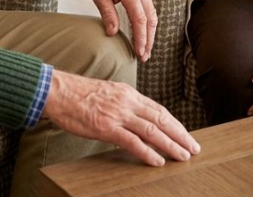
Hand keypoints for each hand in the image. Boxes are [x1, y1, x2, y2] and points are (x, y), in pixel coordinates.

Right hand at [42, 70, 199, 165]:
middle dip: (180, 135)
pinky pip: (132, 141)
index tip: (185, 135)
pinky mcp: (106, 127)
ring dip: (171, 145)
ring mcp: (118, 114)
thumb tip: (135, 117)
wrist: (58, 91)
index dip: (175, 123)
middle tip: (194, 148)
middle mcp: (127, 102)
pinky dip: (148, 152)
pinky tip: (158, 160)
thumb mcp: (107, 93)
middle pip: (161, 119)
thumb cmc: (77, 94)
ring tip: (183, 156)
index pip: (158, 109)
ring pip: (152, 130)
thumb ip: (123, 104)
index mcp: (128, 93)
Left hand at [85, 0, 156, 61]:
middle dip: (149, 40)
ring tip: (145, 50)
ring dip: (150, 33)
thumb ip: (107, 13)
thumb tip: (113, 33)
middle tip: (144, 57)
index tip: (139, 53)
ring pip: (153, 15)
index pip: (140, 20)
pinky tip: (144, 34)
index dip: (141, 38)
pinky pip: (149, 9)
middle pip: (151, 20)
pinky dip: (149, 23)